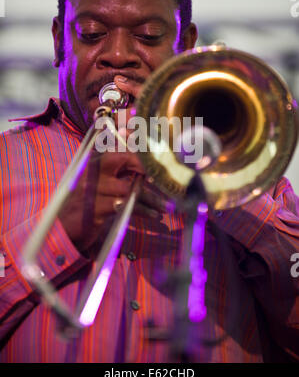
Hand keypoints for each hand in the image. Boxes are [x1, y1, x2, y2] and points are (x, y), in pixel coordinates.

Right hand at [58, 141, 167, 256]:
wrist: (60, 230)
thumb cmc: (82, 204)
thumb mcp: (95, 183)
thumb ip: (114, 170)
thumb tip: (138, 158)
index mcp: (91, 162)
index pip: (114, 146)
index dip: (136, 147)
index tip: (155, 156)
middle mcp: (90, 172)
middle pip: (120, 158)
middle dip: (144, 167)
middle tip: (160, 180)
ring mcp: (91, 190)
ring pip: (127, 187)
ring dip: (150, 197)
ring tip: (165, 206)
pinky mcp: (94, 209)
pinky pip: (124, 206)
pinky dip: (142, 210)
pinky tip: (153, 215)